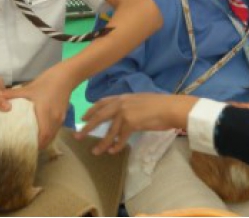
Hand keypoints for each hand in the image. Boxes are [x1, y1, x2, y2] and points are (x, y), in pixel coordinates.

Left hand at [2, 68, 73, 149]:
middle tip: (26, 148)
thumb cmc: (48, 81)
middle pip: (49, 138)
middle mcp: (55, 119)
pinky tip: (41, 131)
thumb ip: (12, 94)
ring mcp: (61, 117)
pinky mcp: (63, 115)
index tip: (25, 149)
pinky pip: (56, 129)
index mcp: (45, 113)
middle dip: (39, 145)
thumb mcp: (29, 87)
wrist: (66, 75)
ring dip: (44, 140)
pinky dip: (49, 134)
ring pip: (53, 135)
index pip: (43, 135)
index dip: (36, 145)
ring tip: (33, 142)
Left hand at [75, 93, 197, 154]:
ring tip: (95, 152)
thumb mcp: (141, 101)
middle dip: (87, 127)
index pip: (103, 103)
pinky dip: (116, 146)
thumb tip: (123, 115)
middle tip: (78, 136)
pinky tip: (113, 152)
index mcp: (123, 97)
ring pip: (109, 131)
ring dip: (101, 143)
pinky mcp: (131, 123)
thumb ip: (129, 106)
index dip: (91, 110)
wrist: (170, 108)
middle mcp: (121, 103)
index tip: (83, 118)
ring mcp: (125, 113)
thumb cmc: (160, 105)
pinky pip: (120, 138)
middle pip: (99, 116)